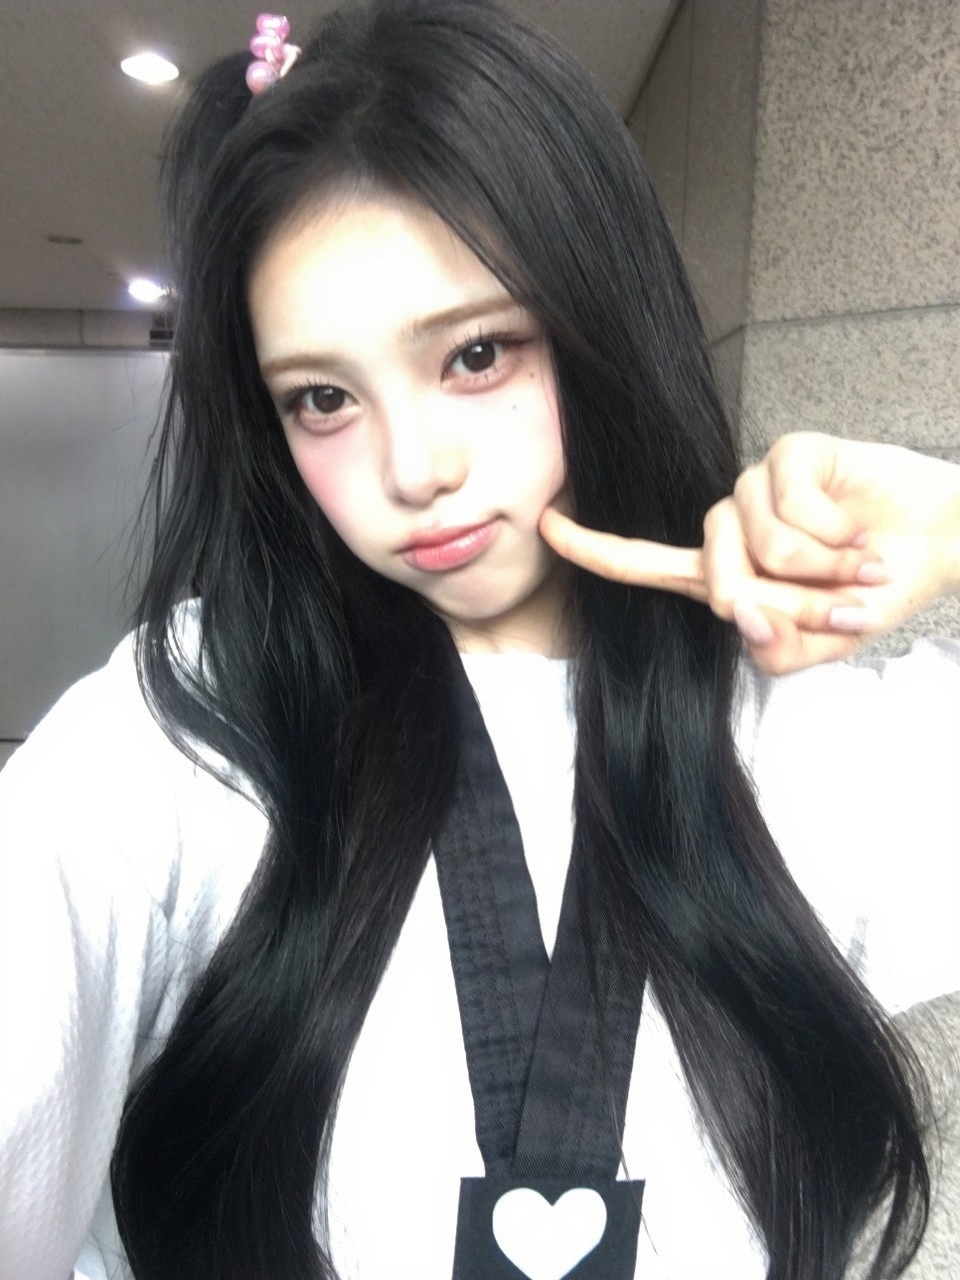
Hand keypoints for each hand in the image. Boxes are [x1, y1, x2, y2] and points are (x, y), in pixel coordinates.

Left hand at [539, 433, 959, 674]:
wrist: (940, 543)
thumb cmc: (875, 592)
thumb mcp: (827, 643)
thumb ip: (779, 649)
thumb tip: (736, 613)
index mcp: (723, 574)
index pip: (643, 563)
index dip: (594, 548)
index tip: (546, 526)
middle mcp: (728, 528)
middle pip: (717, 580)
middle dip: (792, 606)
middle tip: (846, 602)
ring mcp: (755, 488)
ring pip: (759, 546)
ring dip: (822, 569)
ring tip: (860, 563)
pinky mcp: (788, 454)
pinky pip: (791, 505)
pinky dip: (836, 534)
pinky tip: (859, 529)